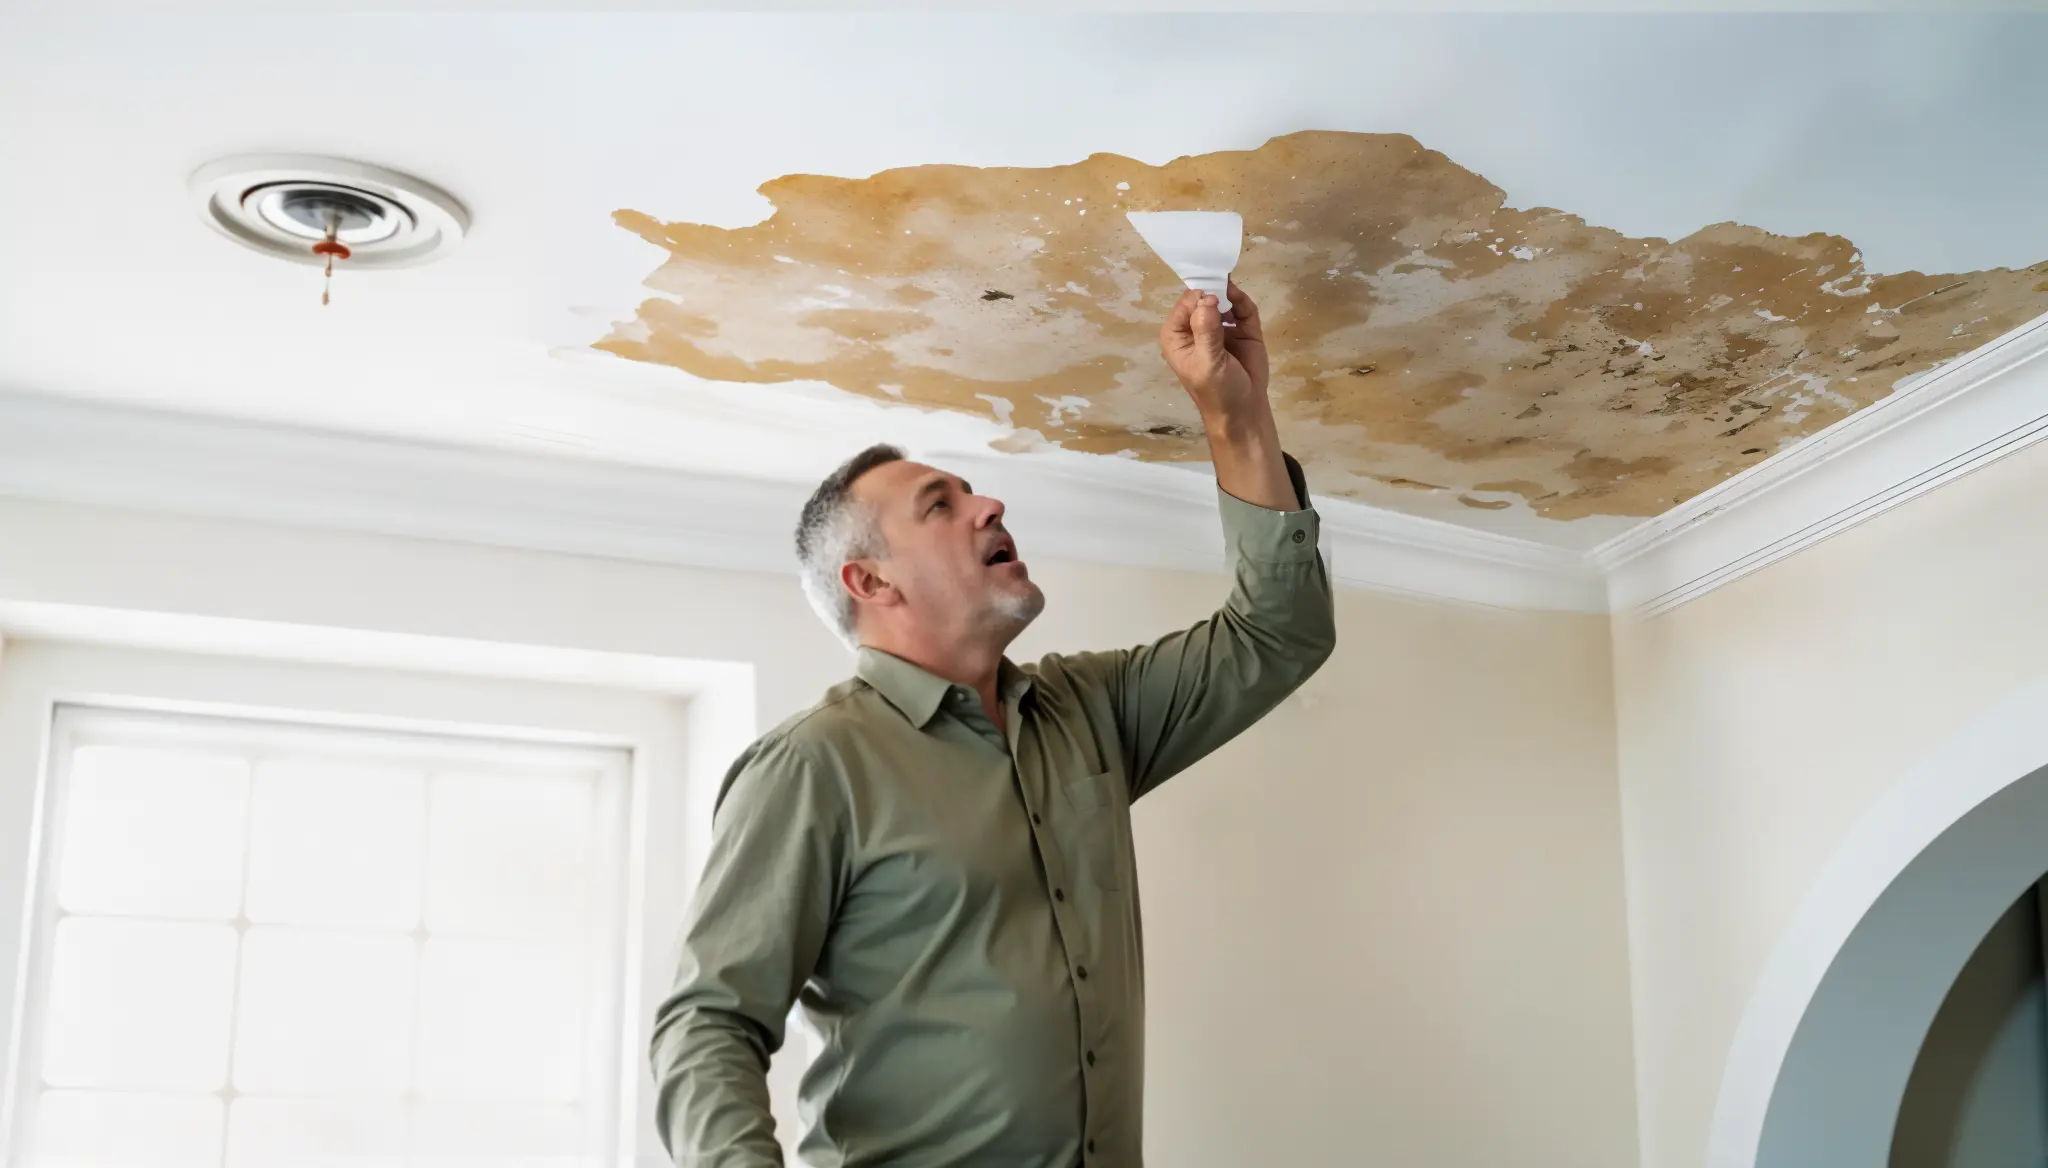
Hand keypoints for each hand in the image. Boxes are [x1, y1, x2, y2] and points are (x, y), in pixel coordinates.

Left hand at [1157, 282, 1269, 424]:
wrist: (1245, 412)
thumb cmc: (1218, 391)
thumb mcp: (1208, 363)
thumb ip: (1207, 330)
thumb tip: (1207, 298)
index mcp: (1177, 336)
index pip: (1184, 305)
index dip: (1198, 296)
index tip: (1213, 296)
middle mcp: (1196, 327)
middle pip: (1202, 297)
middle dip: (1213, 289)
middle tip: (1226, 285)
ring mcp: (1219, 326)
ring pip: (1222, 298)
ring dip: (1228, 293)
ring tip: (1235, 297)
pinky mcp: (1242, 329)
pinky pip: (1241, 307)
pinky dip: (1242, 301)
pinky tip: (1242, 303)